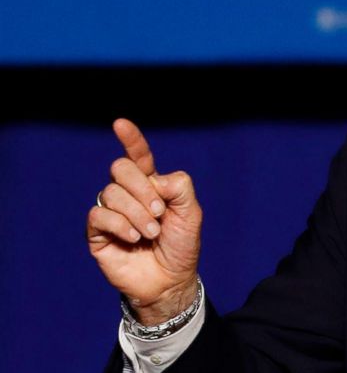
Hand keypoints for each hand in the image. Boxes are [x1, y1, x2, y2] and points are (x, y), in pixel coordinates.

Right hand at [87, 118, 202, 324]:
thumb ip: (179, 187)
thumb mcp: (191, 213)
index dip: (130, 139)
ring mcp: (111, 212)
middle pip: (121, 168)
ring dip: (137, 213)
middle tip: (160, 213)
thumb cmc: (181, 245)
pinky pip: (99, 215)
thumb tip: (154, 179)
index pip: (138, 156)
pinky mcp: (98, 232)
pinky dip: (121, 225)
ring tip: (151, 233)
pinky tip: (134, 238)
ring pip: (111, 192)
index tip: (120, 123)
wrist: (170, 280)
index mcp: (151, 184)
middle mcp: (128, 194)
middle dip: (143, 189)